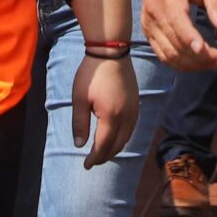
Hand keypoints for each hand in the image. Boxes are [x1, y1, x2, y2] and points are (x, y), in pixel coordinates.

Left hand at [71, 51, 140, 169]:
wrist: (111, 51)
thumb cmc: (92, 74)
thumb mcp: (79, 99)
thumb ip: (79, 124)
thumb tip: (79, 145)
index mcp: (111, 116)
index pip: (103, 146)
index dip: (94, 158)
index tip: (85, 165)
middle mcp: (127, 116)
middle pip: (117, 145)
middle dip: (104, 156)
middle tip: (92, 161)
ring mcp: (134, 110)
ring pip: (127, 138)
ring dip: (115, 148)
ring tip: (102, 152)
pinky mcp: (136, 103)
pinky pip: (132, 128)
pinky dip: (123, 138)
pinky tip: (115, 137)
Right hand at [140, 0, 216, 71]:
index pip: (177, 21)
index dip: (191, 39)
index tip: (209, 53)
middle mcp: (154, 11)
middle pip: (175, 44)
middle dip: (201, 58)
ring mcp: (148, 24)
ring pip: (169, 55)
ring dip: (194, 65)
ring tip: (216, 63)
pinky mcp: (148, 32)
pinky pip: (163, 55)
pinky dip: (182, 64)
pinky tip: (199, 62)